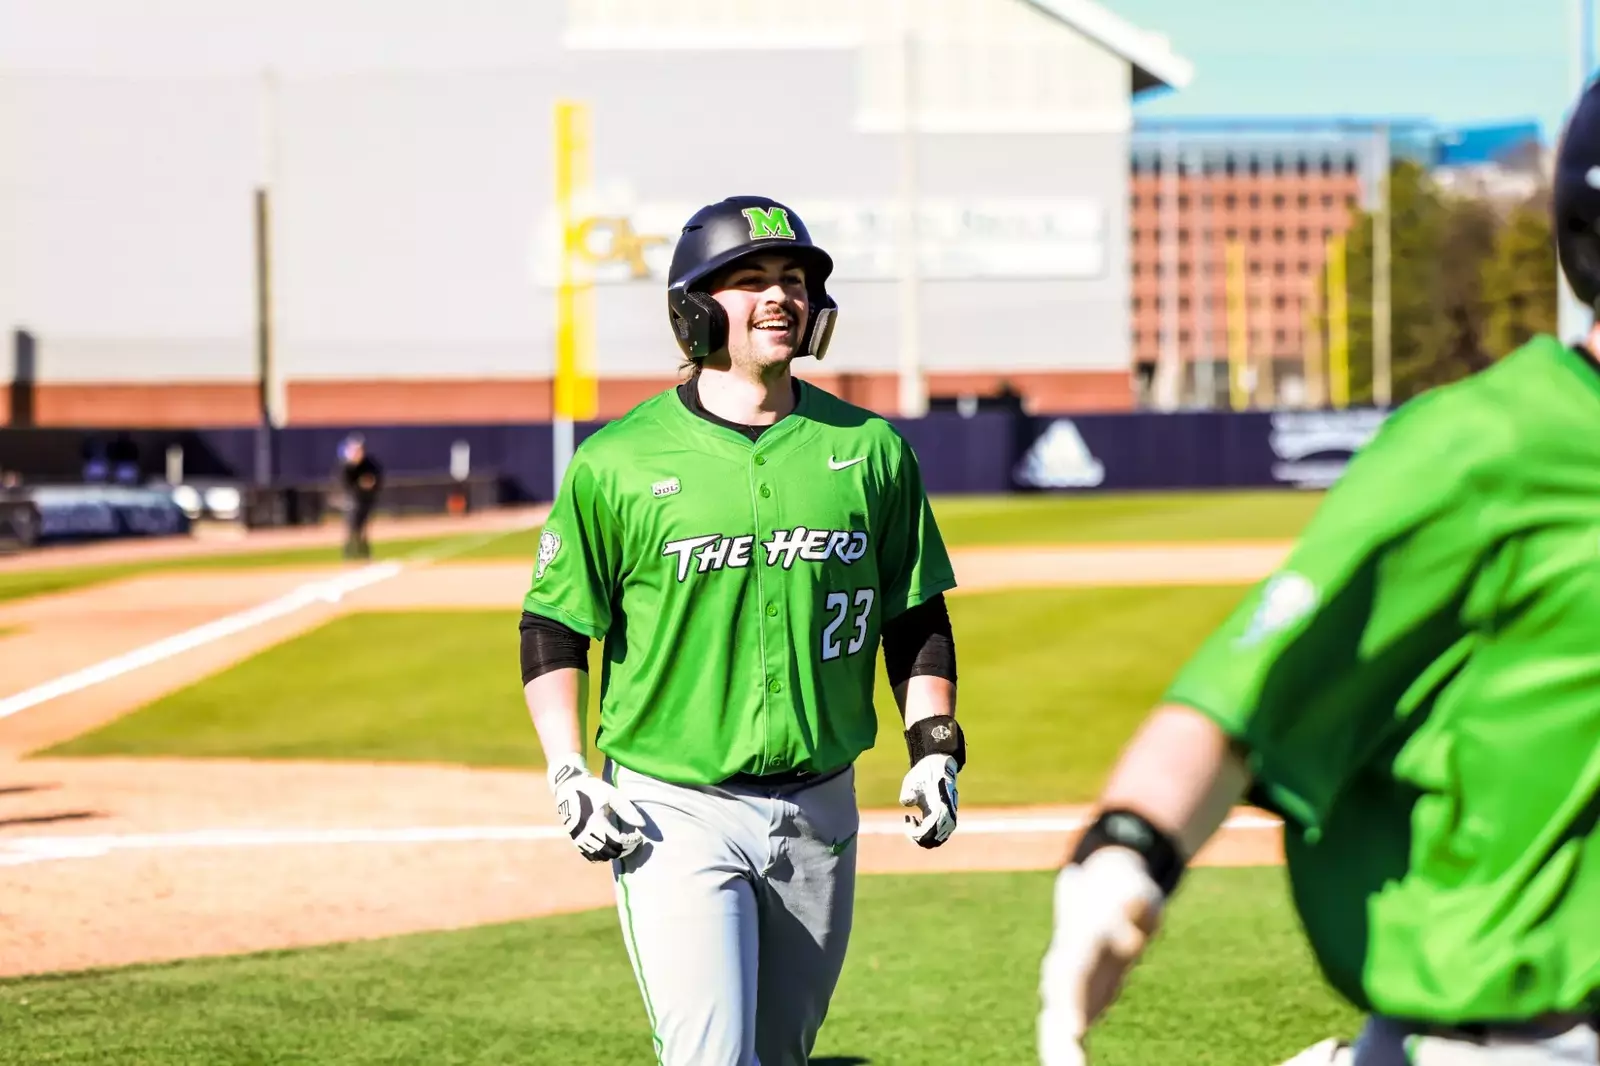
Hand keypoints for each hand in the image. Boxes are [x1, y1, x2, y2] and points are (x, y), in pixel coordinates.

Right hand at [547, 754, 645, 861]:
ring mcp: (579, 839)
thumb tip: (643, 825)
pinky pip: (590, 856)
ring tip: (623, 843)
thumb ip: (627, 810)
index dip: (632, 842)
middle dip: (626, 849)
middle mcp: (586, 835)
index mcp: (596, 824)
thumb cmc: (592, 789)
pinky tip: (610, 847)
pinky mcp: (575, 840)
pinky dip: (602, 855)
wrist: (568, 787)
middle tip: (633, 841)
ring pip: (601, 857)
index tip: (639, 836)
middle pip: (611, 853)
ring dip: (615, 853)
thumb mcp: (612, 795)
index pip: (619, 843)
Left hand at [899, 753, 958, 847]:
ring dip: (922, 835)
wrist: (940, 765)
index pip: (926, 834)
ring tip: (913, 820)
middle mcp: (948, 818)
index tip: (907, 817)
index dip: (913, 832)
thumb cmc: (925, 773)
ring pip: (935, 841)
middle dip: (916, 835)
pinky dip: (927, 833)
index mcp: (940, 810)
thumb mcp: (913, 781)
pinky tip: (919, 820)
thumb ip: (908, 793)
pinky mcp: (948, 819)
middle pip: (931, 842)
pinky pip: (938, 836)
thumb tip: (907, 803)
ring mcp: (949, 819)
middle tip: (909, 820)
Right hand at [1037, 848, 1164, 1064]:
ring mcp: (1065, 989)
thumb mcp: (1137, 895)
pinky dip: (1069, 1058)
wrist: (1102, 891)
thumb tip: (1138, 901)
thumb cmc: (1126, 896)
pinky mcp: (1074, 1004)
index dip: (1072, 1002)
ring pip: (1055, 1028)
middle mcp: (1064, 969)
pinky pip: (1068, 1037)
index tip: (1075, 1030)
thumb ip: (1136, 904)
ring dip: (1058, 1055)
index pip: (1073, 975)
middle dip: (1058, 1041)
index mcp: (1079, 942)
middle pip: (1058, 1009)